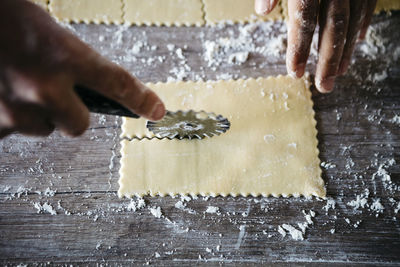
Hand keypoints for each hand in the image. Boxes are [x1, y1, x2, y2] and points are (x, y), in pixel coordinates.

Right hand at [0, 0, 164, 138]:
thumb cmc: (8, 18)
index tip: (157, 111)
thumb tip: (96, 89)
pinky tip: (2, 92)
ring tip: (19, 83)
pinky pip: (13, 128)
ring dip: (37, 112)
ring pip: (42, 128)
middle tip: (59, 95)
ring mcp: (15, 108)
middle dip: (73, 115)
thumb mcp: (50, 34)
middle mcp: (44, 87)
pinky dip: (11, 115)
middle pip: (78, 126)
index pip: (117, 83)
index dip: (141, 100)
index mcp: (65, 55)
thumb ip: (74, 64)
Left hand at [255, 0, 376, 92]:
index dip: (299, 48)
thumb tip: (262, 11)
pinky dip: (362, 23)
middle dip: (329, 59)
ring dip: (346, 49)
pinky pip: (367, 4)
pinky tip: (357, 42)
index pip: (303, 20)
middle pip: (334, 26)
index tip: (294, 73)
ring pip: (352, 19)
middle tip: (324, 85)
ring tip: (339, 72)